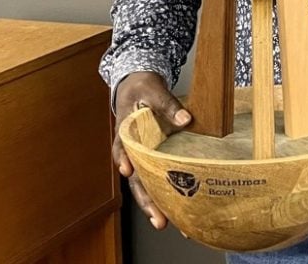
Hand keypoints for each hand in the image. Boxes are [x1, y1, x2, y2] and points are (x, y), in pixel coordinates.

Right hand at [113, 71, 191, 230]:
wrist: (138, 85)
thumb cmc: (142, 88)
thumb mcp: (153, 90)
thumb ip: (168, 104)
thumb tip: (185, 119)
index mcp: (125, 132)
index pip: (122, 149)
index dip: (124, 160)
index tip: (128, 171)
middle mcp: (131, 149)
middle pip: (135, 177)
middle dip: (145, 199)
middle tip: (158, 219)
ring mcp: (141, 155)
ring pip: (144, 183)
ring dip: (154, 203)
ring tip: (165, 222)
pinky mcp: (153, 156)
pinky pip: (156, 176)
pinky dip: (163, 191)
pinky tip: (174, 208)